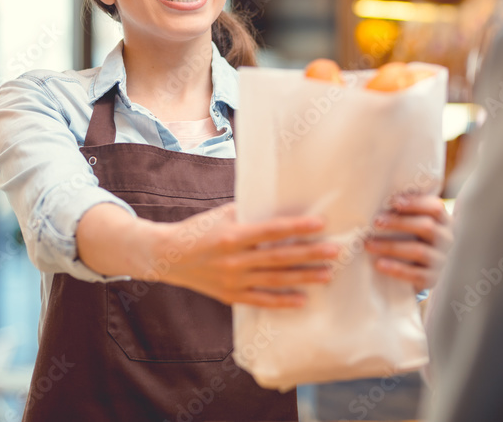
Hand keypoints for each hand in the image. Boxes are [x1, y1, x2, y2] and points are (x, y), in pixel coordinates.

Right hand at [154, 203, 339, 307]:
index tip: (321, 224)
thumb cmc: (200, 229)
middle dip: (310, 254)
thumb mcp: (223, 214)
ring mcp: (233, 280)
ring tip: (327, 274)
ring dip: (304, 278)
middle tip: (335, 251)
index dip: (297, 227)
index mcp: (232, 235)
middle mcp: (234, 260)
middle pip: (279, 257)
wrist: (167, 256)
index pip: (271, 230)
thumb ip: (251, 211)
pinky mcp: (231, 295)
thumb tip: (283, 202)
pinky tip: (302, 300)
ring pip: (275, 280)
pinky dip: (282, 301)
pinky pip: (261, 300)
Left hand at [365, 194, 453, 290]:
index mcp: (444, 222)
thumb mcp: (414, 224)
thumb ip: (406, 212)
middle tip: (376, 222)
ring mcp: (441, 261)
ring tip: (369, 244)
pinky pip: (415, 275)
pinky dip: (396, 269)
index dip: (415, 203)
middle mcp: (446, 240)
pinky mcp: (432, 279)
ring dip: (391, 246)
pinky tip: (379, 264)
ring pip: (419, 251)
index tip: (393, 201)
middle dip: (399, 223)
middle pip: (427, 227)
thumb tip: (380, 198)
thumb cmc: (412, 239)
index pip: (435, 208)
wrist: (418, 271)